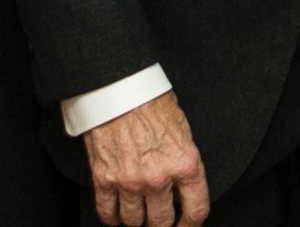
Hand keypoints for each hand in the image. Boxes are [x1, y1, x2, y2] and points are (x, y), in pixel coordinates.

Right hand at [84, 91, 208, 226]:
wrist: (117, 87)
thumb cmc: (149, 100)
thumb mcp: (182, 128)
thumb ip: (183, 160)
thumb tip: (183, 184)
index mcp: (185, 163)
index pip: (196, 210)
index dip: (191, 225)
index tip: (186, 226)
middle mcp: (158, 177)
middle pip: (162, 222)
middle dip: (162, 224)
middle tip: (160, 219)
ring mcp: (130, 181)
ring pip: (134, 221)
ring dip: (136, 219)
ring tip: (138, 210)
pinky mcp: (104, 180)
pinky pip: (107, 212)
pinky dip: (112, 217)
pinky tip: (116, 212)